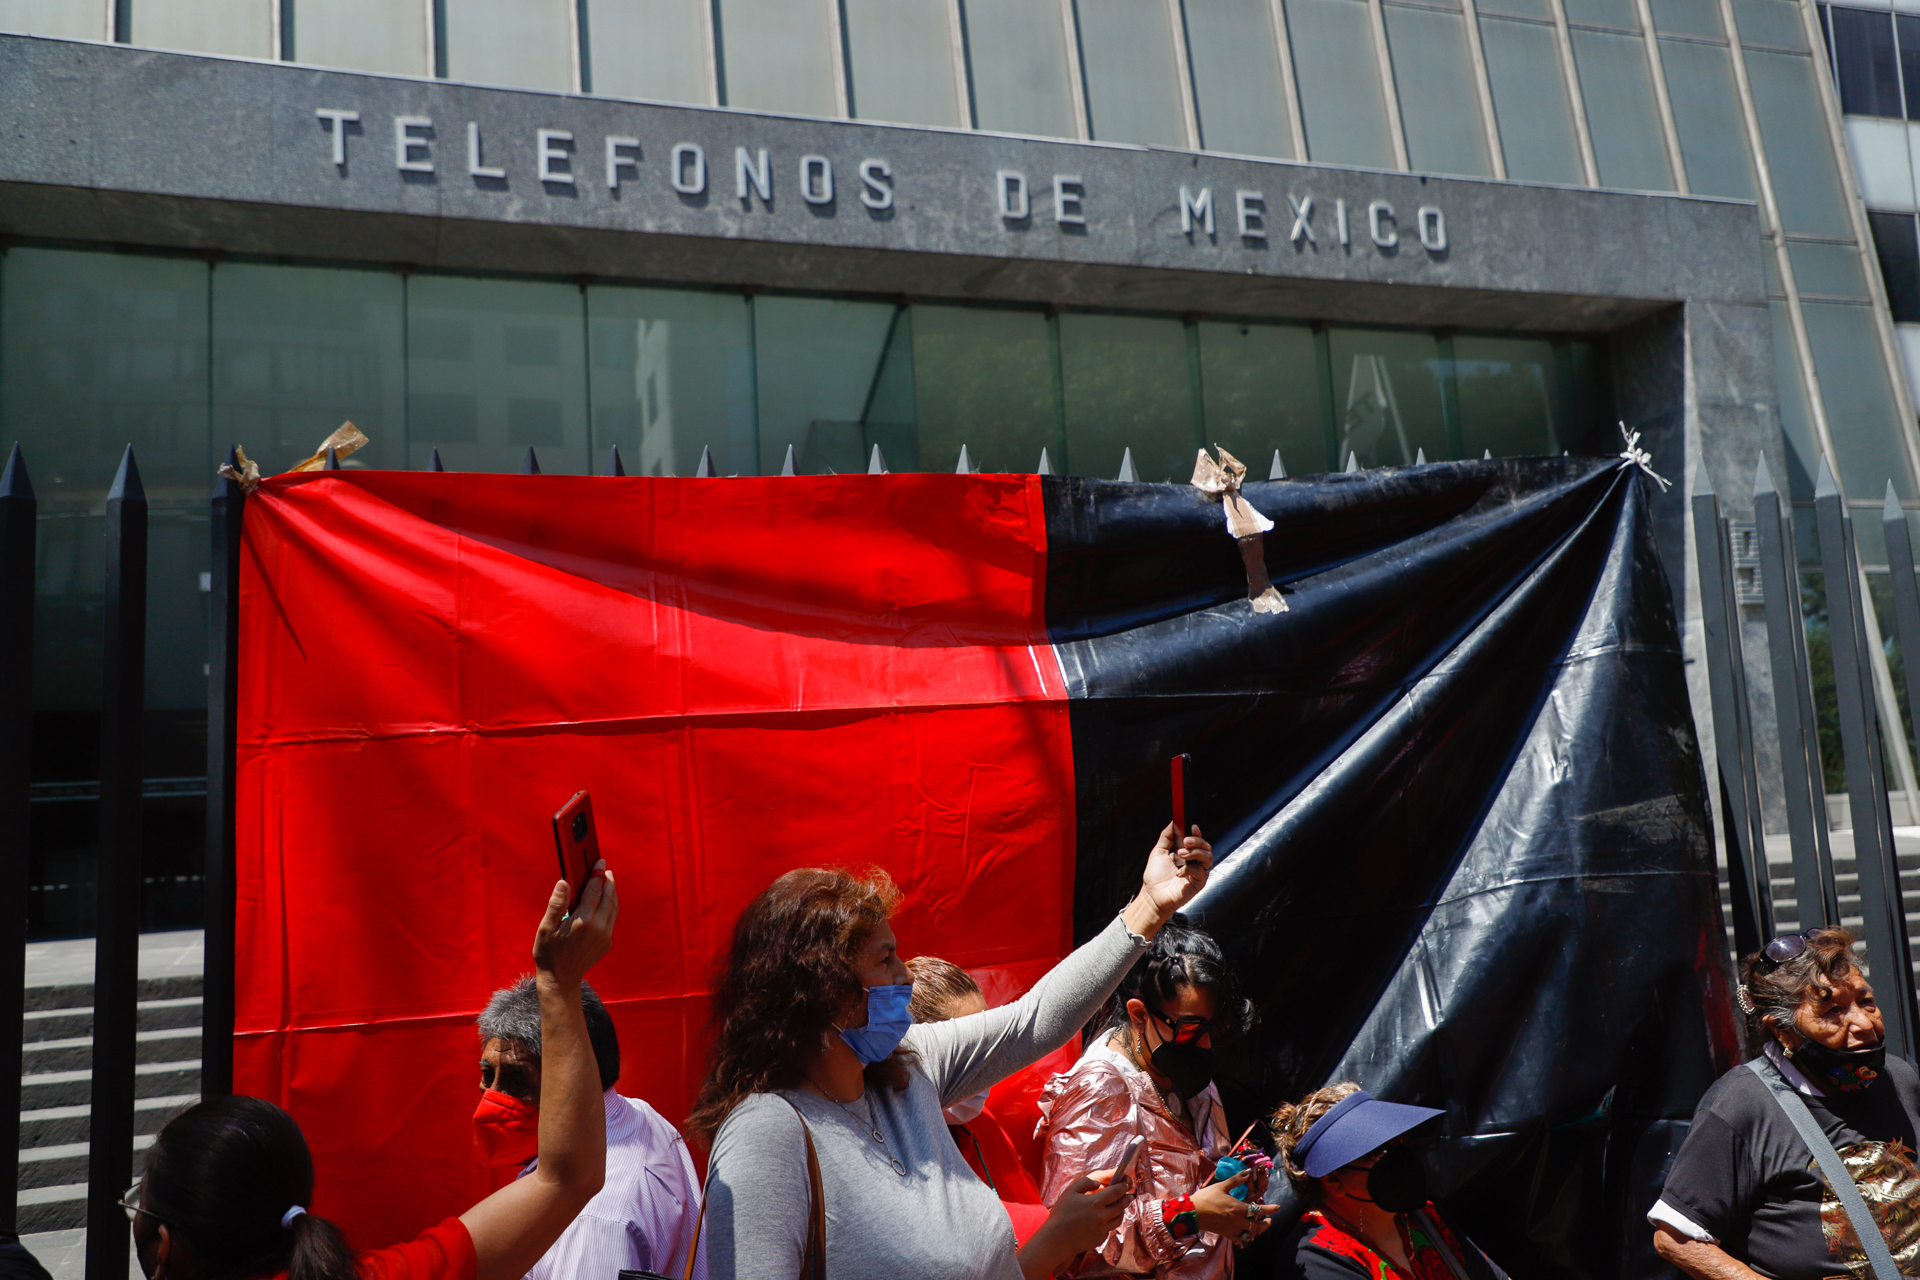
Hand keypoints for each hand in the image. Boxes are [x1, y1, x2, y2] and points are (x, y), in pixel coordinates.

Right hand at [532, 861, 616, 986]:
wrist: (561, 979)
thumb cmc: (549, 952)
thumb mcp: (546, 928)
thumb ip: (557, 904)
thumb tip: (564, 882)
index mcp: (583, 921)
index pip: (595, 890)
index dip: (597, 874)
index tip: (599, 861)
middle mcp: (598, 927)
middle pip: (609, 896)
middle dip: (608, 881)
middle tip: (605, 869)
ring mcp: (605, 936)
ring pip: (613, 907)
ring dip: (612, 893)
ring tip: (607, 881)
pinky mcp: (607, 943)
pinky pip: (612, 919)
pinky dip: (611, 906)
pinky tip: (605, 902)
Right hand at [1043, 1171, 1129, 1254]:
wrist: (1057, 1238)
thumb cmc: (1062, 1213)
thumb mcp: (1070, 1192)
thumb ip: (1085, 1182)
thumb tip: (1098, 1183)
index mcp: (1096, 1202)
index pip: (1116, 1192)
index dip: (1123, 1186)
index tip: (1125, 1183)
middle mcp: (1102, 1216)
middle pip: (1121, 1205)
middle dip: (1126, 1198)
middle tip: (1129, 1195)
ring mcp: (1102, 1229)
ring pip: (1119, 1218)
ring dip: (1121, 1211)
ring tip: (1120, 1207)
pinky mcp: (1100, 1238)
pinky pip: (1109, 1228)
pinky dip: (1110, 1222)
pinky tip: (1105, 1219)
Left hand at [1122, 824, 1212, 937]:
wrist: (1152, 895)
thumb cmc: (1155, 876)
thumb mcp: (1158, 852)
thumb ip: (1166, 837)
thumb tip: (1173, 822)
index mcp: (1186, 853)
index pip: (1197, 840)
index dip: (1197, 833)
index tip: (1192, 827)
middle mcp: (1194, 861)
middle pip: (1206, 847)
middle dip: (1197, 841)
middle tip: (1185, 841)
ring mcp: (1198, 872)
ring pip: (1207, 857)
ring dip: (1195, 852)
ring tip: (1181, 854)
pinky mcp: (1199, 883)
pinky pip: (1201, 871)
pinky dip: (1189, 869)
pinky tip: (1178, 873)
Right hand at [1191, 1171, 1276, 1242]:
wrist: (1192, 1213)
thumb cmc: (1206, 1198)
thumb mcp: (1221, 1186)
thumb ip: (1236, 1180)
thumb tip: (1248, 1172)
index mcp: (1238, 1208)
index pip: (1259, 1210)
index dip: (1270, 1209)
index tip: (1277, 1207)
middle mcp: (1238, 1221)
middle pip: (1257, 1227)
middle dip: (1265, 1225)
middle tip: (1269, 1221)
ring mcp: (1232, 1229)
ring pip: (1250, 1235)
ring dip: (1256, 1232)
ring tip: (1258, 1228)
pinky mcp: (1225, 1234)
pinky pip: (1239, 1239)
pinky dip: (1244, 1239)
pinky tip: (1245, 1237)